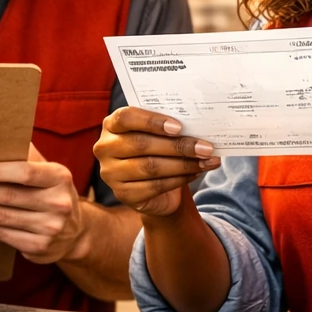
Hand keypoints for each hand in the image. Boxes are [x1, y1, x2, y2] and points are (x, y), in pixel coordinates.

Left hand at [0, 144, 88, 263]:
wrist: (74, 232)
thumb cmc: (50, 192)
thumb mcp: (48, 172)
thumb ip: (27, 156)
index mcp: (60, 177)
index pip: (26, 173)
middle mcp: (58, 203)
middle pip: (8, 197)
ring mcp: (50, 228)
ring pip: (1, 218)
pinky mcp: (39, 247)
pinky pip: (2, 235)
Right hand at [93, 107, 219, 217]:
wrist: (154, 187)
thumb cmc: (157, 150)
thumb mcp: (159, 134)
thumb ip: (169, 127)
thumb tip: (198, 125)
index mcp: (111, 125)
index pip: (125, 118)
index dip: (151, 121)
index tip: (178, 127)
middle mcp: (105, 148)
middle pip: (142, 145)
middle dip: (178, 146)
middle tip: (206, 147)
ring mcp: (110, 173)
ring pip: (150, 167)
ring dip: (184, 164)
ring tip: (206, 161)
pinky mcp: (123, 194)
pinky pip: (154, 186)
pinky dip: (179, 180)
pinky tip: (195, 173)